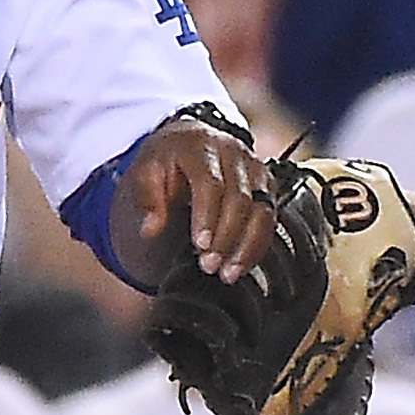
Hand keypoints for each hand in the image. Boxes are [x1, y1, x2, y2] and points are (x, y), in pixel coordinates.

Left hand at [115, 119, 281, 283]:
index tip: (200, 244)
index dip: (207, 216)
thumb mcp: (144, 173)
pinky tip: (242, 265)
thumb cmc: (166, 160)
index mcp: (200, 145)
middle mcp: (233, 152)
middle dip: (226, 237)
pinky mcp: (266, 185)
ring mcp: (254, 168)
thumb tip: (150, 229)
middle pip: (240, 197)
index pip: (210, 182)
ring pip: (262, 209)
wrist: (188, 142)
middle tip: (209, 265)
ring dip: (247, 245)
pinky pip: (270, 218)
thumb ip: (146, 200)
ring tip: (228, 272)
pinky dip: (258, 245)